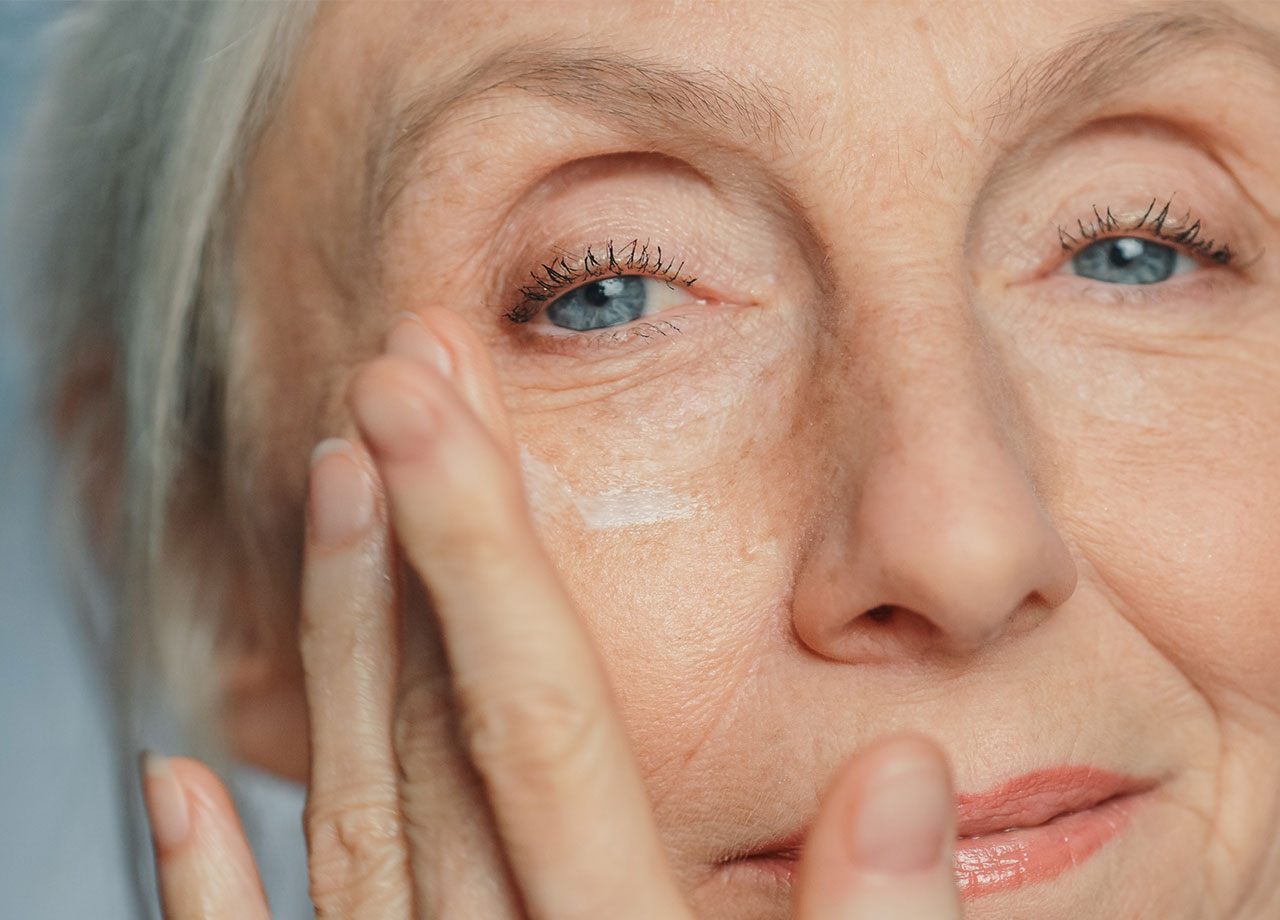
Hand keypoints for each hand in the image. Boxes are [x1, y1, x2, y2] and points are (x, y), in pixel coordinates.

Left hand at [139, 309, 963, 918]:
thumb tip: (894, 775)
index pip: (539, 721)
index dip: (483, 557)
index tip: (431, 413)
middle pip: (436, 737)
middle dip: (404, 552)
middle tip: (381, 392)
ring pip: (355, 818)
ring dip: (329, 652)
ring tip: (319, 497)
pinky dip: (208, 889)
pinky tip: (177, 781)